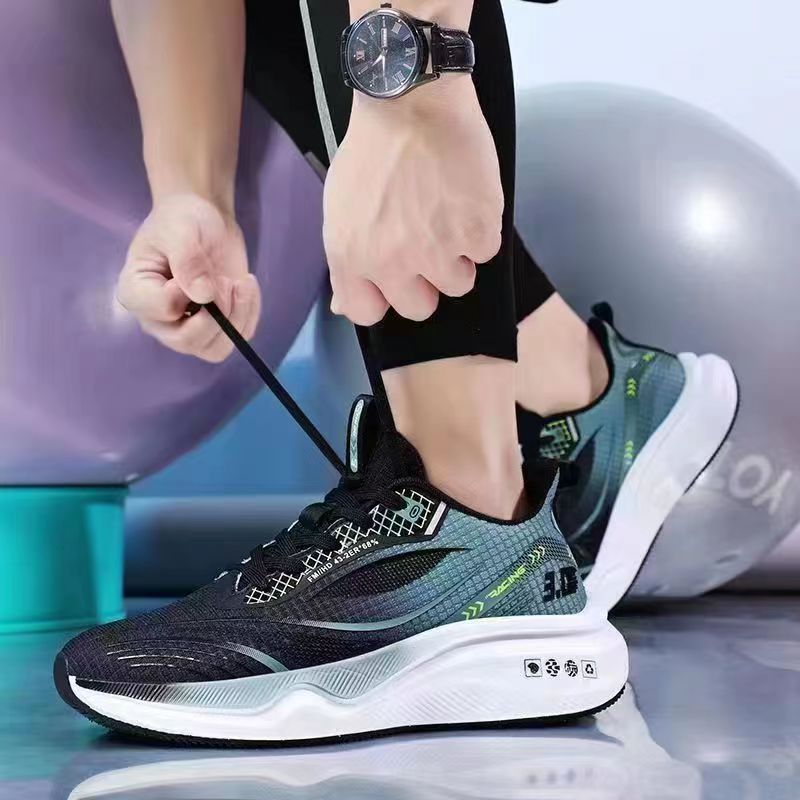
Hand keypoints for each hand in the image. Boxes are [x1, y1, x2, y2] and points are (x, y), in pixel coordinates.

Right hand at [116, 194, 260, 361]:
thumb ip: (188, 260)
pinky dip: (250, 314)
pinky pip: (238, 338)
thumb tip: (204, 296)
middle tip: (226, 280)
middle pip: (188, 341)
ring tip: (240, 284)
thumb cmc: (182, 220)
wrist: (204, 220)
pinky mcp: (215, 329)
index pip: (164, 310)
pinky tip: (246, 287)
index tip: (195, 265)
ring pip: (215, 349)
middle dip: (217, 312)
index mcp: (137, 293)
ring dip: (237, 317)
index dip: (187, 291)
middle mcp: (158, 320)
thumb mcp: (180, 229)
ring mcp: (187, 329)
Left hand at [323, 78, 502, 324]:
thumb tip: (341, 308)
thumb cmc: (373, 150)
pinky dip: (482, 229)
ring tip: (450, 215)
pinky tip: (467, 198)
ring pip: (458, 284)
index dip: (384, 295)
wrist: (412, 99)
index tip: (395, 276)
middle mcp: (391, 262)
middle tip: (429, 243)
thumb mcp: (339, 207)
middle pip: (419, 308)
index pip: (367, 313)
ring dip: (459, 256)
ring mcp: (436, 250)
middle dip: (426, 282)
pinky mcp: (476, 231)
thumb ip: (346, 261)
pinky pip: (487, 252)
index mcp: (350, 256)